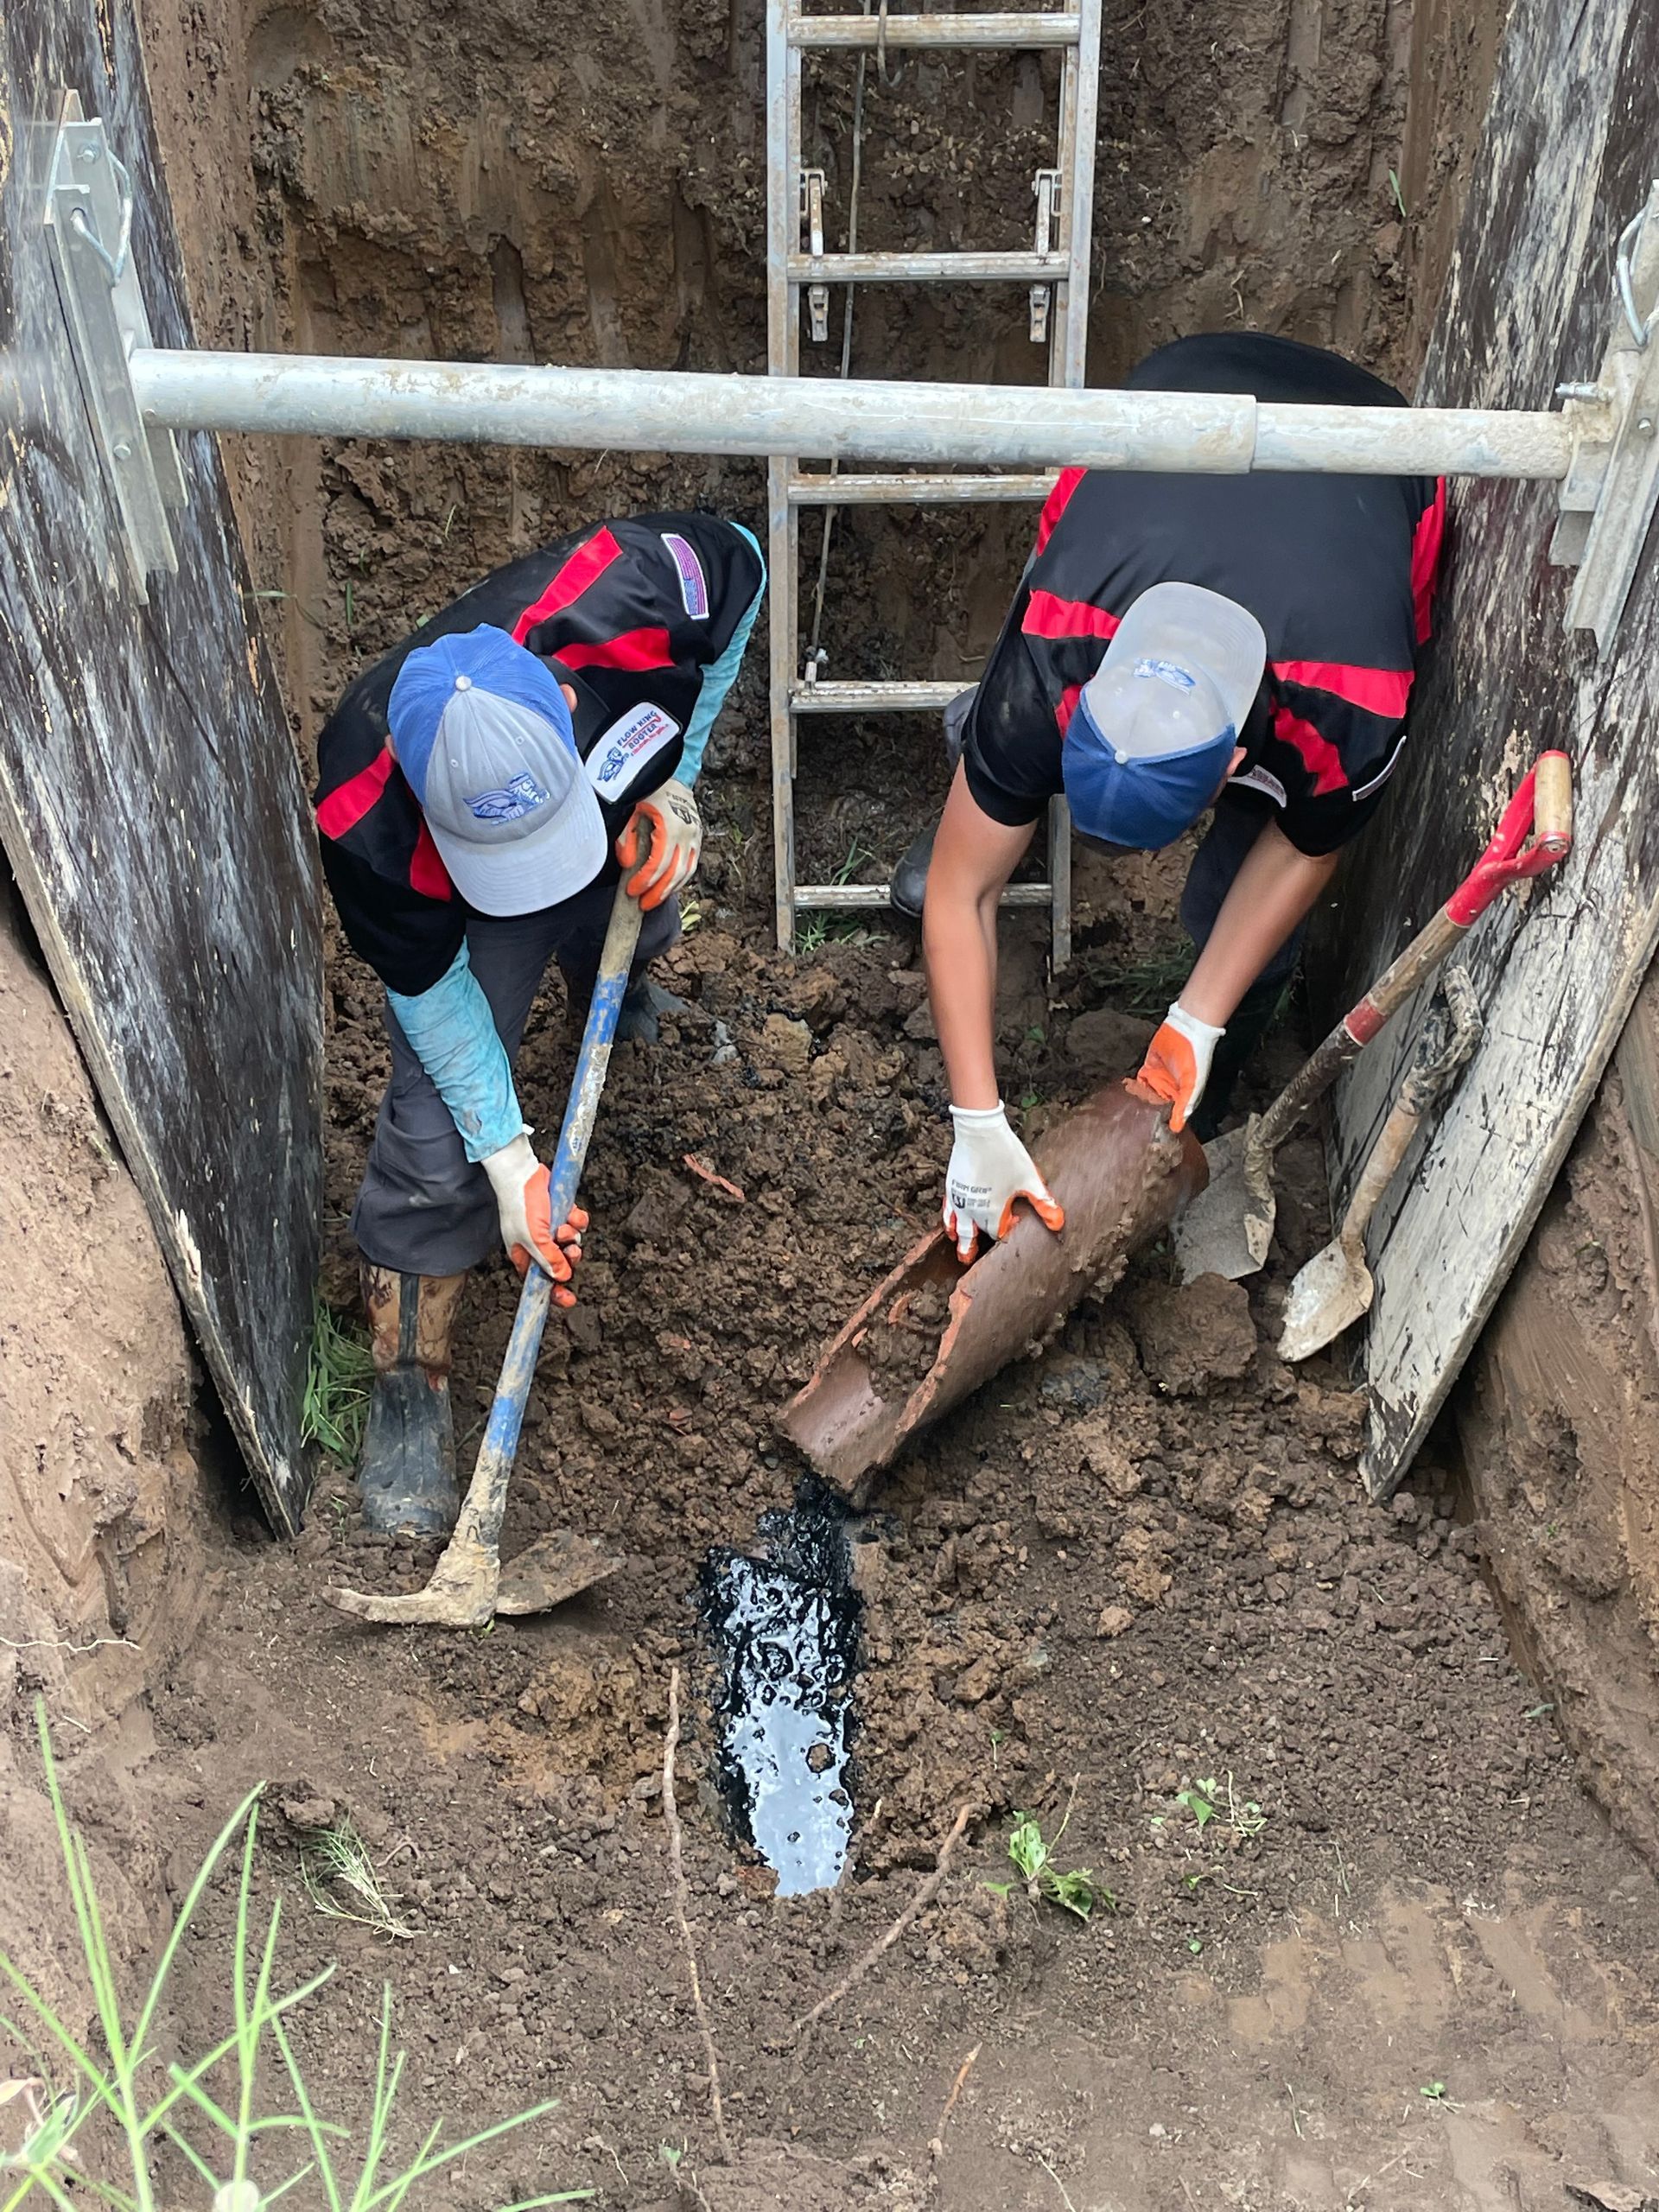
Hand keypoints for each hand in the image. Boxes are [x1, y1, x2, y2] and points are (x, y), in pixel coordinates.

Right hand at [481, 1134, 588, 1303]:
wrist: (523, 1173)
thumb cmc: (520, 1205)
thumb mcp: (534, 1239)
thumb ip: (549, 1259)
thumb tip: (563, 1277)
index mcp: (525, 1256)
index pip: (541, 1282)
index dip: (554, 1292)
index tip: (568, 1299)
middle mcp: (538, 1244)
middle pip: (561, 1263)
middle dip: (569, 1259)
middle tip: (569, 1252)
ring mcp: (550, 1229)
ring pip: (572, 1243)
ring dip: (572, 1236)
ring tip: (564, 1227)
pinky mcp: (561, 1213)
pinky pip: (577, 1224)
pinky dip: (577, 1220)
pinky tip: (571, 1215)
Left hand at [616, 777, 700, 910]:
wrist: (673, 775)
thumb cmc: (648, 791)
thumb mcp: (632, 809)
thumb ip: (627, 837)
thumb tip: (628, 865)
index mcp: (670, 825)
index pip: (659, 863)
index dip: (645, 880)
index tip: (632, 891)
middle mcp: (687, 833)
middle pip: (675, 873)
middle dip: (658, 892)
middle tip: (643, 904)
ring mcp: (696, 836)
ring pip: (686, 872)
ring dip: (670, 889)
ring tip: (654, 900)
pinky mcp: (698, 838)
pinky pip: (691, 865)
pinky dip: (680, 879)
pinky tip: (668, 887)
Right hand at [943, 1103, 1063, 1263]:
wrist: (979, 1132)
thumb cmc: (1005, 1154)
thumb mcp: (1030, 1179)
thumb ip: (1043, 1203)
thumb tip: (1058, 1223)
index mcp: (992, 1211)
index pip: (998, 1232)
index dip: (1006, 1231)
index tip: (1014, 1222)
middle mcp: (972, 1209)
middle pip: (972, 1235)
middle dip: (973, 1247)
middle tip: (969, 1259)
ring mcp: (959, 1198)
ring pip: (956, 1225)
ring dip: (959, 1236)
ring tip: (957, 1244)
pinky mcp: (951, 1185)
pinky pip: (947, 1209)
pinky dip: (948, 1219)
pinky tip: (949, 1219)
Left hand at [1137, 1001, 1225, 1133]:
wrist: (1187, 1030)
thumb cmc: (1196, 1058)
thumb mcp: (1191, 1084)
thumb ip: (1183, 1106)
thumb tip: (1177, 1128)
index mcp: (1182, 1095)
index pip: (1169, 1113)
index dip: (1159, 1122)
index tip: (1149, 1132)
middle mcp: (1169, 1088)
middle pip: (1154, 1105)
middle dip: (1145, 1112)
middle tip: (1131, 1125)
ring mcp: (1158, 1077)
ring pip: (1145, 1094)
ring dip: (1138, 1100)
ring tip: (1125, 1112)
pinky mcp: (1148, 1066)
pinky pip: (1138, 1080)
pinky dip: (1133, 1086)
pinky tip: (1126, 1094)